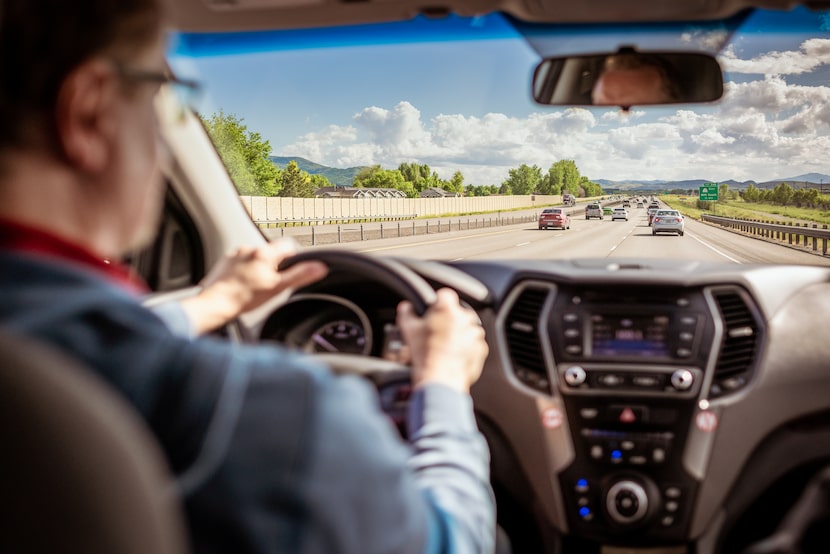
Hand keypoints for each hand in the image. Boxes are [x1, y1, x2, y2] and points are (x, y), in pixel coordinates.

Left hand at [180, 240, 327, 333]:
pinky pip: (241, 262)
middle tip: (272, 283)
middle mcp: (249, 248)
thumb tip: (320, 267)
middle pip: (272, 252)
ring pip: (256, 257)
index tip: (290, 272)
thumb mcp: (277, 288)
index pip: (288, 245)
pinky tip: (243, 285)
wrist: (214, 304)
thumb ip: (300, 275)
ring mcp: (235, 254)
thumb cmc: (244, 298)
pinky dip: (244, 271)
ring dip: (259, 267)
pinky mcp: (225, 262)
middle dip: (274, 265)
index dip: (293, 258)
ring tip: (255, 286)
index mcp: (264, 253)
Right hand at [396, 288, 487, 393]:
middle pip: (457, 312)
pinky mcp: (481, 348)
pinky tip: (452, 356)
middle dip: (448, 321)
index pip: (445, 295)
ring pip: (466, 328)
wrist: (440, 379)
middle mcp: (465, 317)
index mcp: (447, 308)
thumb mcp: (409, 330)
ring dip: (458, 334)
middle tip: (436, 333)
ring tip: (444, 347)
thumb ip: (406, 313)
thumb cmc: (425, 354)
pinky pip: (474, 344)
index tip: (433, 312)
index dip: (437, 303)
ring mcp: (475, 333)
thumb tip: (406, 307)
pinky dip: (466, 348)